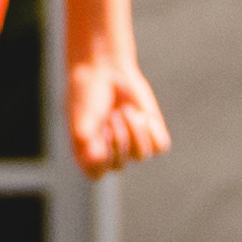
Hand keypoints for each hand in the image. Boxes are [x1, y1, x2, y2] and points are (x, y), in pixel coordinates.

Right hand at [63, 53, 173, 173]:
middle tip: (112, 114)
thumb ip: (85, 139)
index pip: (97, 173)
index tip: (102, 132)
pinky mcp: (150, 133)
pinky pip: (160, 147)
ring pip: (142, 155)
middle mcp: (109, 153)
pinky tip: (143, 115)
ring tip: (125, 110)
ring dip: (135, 130)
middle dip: (118, 136)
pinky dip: (153, 131)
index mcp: (87, 154)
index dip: (102, 156)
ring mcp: (131, 144)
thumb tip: (93, 160)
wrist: (105, 68)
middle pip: (120, 164)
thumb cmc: (87, 93)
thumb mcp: (81, 115)